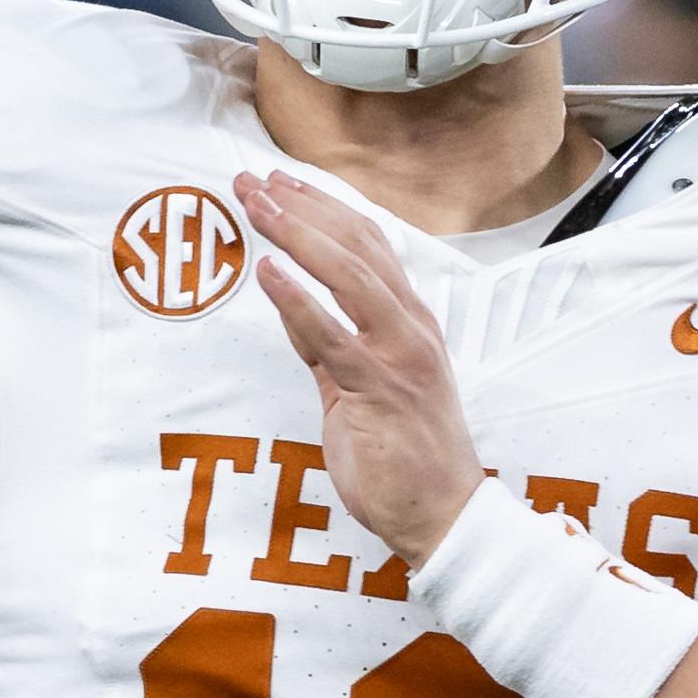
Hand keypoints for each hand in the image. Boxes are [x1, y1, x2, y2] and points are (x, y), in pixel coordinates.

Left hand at [237, 170, 479, 563]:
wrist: (444, 517)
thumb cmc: (404, 459)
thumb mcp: (358, 390)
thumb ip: (328, 348)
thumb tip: (291, 305)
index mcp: (412, 324)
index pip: (370, 246)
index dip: (324, 208)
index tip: (281, 183)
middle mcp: (412, 328)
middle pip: (358, 245)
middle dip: (302, 207)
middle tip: (253, 180)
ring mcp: (400, 355)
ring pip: (350, 275)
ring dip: (298, 235)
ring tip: (255, 206)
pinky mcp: (379, 388)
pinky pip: (332, 334)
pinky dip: (298, 299)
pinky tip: (268, 271)